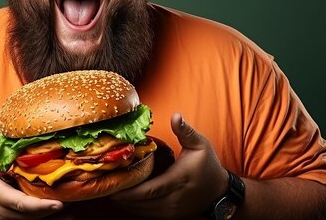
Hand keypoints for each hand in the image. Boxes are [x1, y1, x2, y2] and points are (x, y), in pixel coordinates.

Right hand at [0, 133, 63, 218]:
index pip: (21, 203)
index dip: (41, 205)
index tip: (58, 203)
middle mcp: (3, 210)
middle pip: (32, 216)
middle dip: (53, 210)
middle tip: (73, 199)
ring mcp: (6, 218)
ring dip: (50, 214)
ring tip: (70, 201)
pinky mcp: (9, 219)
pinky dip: (43, 214)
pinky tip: (56, 204)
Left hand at [109, 113, 227, 218]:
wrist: (219, 192)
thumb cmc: (208, 166)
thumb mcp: (200, 145)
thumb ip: (185, 131)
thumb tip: (175, 115)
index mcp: (179, 180)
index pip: (150, 189)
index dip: (131, 189)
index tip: (114, 183)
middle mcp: (175, 199)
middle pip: (142, 203)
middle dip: (122, 196)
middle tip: (105, 185)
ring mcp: (173, 211)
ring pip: (143, 212)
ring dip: (126, 203)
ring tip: (110, 190)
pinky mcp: (171, 217)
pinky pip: (148, 215)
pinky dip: (135, 208)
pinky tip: (124, 199)